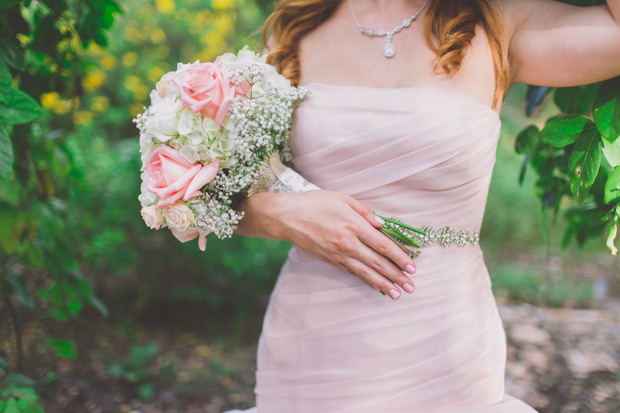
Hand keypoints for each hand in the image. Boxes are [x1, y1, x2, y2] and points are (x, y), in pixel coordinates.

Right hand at [236, 190, 416, 298]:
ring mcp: (339, 254)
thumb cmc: (315, 203)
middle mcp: (349, 243)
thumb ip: (365, 211)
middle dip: (397, 275)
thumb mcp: (342, 198)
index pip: (383, 245)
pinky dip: (366, 281)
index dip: (400, 257)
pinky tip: (376, 287)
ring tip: (398, 294)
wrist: (287, 217)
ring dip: (384, 284)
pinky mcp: (331, 261)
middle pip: (378, 263)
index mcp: (354, 225)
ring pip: (366, 273)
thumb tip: (382, 224)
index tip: (412, 266)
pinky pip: (352, 273)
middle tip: (411, 286)